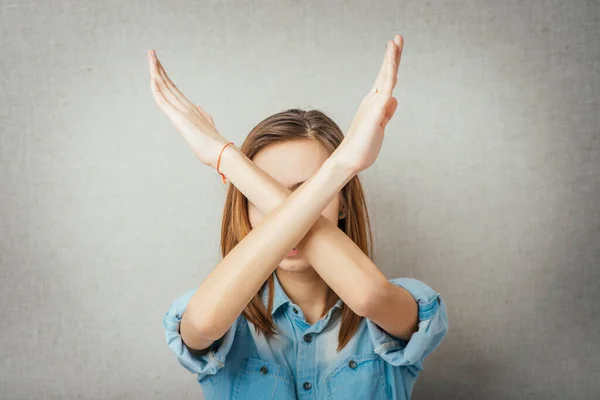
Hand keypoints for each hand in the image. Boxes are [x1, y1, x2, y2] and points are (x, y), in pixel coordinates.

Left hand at [147, 49, 229, 168]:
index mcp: (190, 109)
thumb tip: (200, 109)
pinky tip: (152, 78)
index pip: (173, 89)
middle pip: (168, 83)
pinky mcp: (179, 119)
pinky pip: (164, 101)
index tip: (158, 64)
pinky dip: (157, 89)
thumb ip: (203, 117)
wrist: (221, 153)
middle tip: (151, 52)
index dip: (164, 76)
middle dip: (158, 67)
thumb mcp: (207, 128)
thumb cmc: (214, 146)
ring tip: (151, 55)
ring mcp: (183, 111)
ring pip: (165, 87)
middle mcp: (186, 106)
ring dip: (156, 71)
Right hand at [332, 35, 402, 173]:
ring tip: (395, 42)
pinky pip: (384, 89)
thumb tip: (394, 99)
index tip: (395, 49)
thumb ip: (387, 113)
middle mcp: (372, 100)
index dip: (391, 65)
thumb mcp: (379, 127)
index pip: (385, 81)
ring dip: (391, 59)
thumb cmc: (363, 148)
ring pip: (385, 77)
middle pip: (385, 74)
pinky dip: (389, 74)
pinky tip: (392, 63)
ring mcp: (372, 104)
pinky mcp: (374, 111)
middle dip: (392, 55)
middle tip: (397, 37)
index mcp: (374, 104)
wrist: (349, 160)